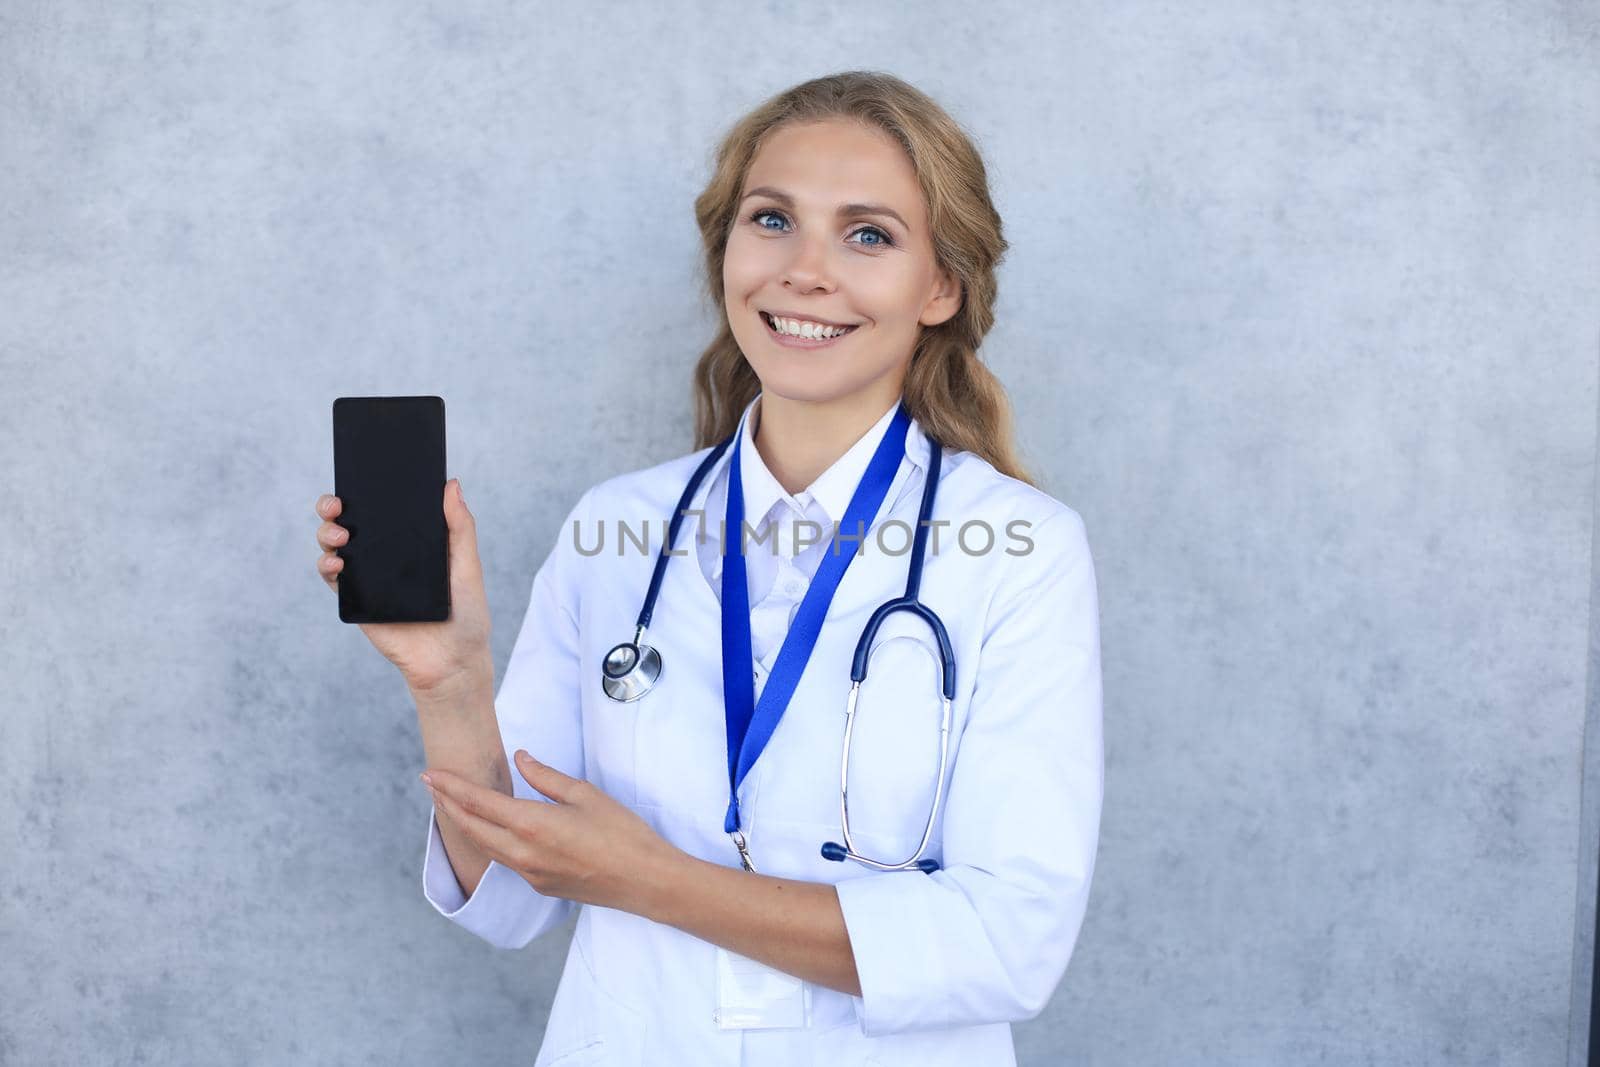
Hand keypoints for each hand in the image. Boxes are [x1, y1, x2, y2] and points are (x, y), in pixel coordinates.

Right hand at [313, 480, 491, 692]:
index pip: (385, 507)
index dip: (368, 487)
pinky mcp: (358, 599)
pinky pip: (333, 578)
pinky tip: (337, 562)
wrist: (451, 662)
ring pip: (334, 545)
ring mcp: (369, 575)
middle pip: (350, 521)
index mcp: (412, 540)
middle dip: (333, 505)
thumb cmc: (466, 614)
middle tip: (336, 503)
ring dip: (327, 532)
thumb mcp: (467, 566)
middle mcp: (386, 554)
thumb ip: (460, 527)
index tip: (360, 472)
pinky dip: (327, 566)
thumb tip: (451, 483)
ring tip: (341, 536)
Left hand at [421, 752, 686, 915]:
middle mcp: (522, 853)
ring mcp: (529, 874)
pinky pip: (504, 861)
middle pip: (471, 828)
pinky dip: (488, 842)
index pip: (479, 803)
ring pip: (484, 847)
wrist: (644, 880)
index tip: (431, 774)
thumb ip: (546, 777)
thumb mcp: (585, 794)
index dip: (451, 787)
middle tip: (432, 785)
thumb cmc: (622, 833)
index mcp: (532, 824)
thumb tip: (521, 758)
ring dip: (464, 825)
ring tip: (452, 805)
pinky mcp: (540, 885)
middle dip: (447, 805)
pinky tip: (490, 831)